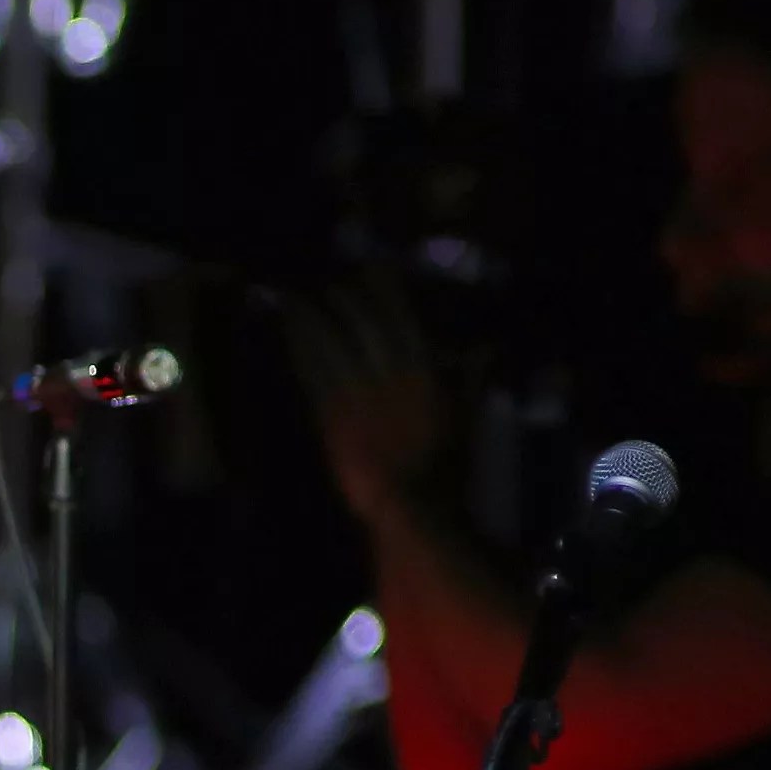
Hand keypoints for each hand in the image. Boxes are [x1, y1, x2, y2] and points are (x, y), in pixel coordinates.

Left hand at [288, 275, 454, 533]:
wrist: (406, 499)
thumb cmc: (440, 462)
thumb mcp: (461, 414)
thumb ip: (469, 376)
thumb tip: (482, 346)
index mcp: (422, 372)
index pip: (402, 321)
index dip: (385, 293)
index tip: (373, 270)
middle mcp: (388, 375)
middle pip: (364, 327)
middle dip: (347, 301)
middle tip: (331, 283)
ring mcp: (356, 394)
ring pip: (332, 345)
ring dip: (312, 320)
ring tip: (295, 298)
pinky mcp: (330, 414)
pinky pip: (312, 373)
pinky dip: (299, 350)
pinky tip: (288, 333)